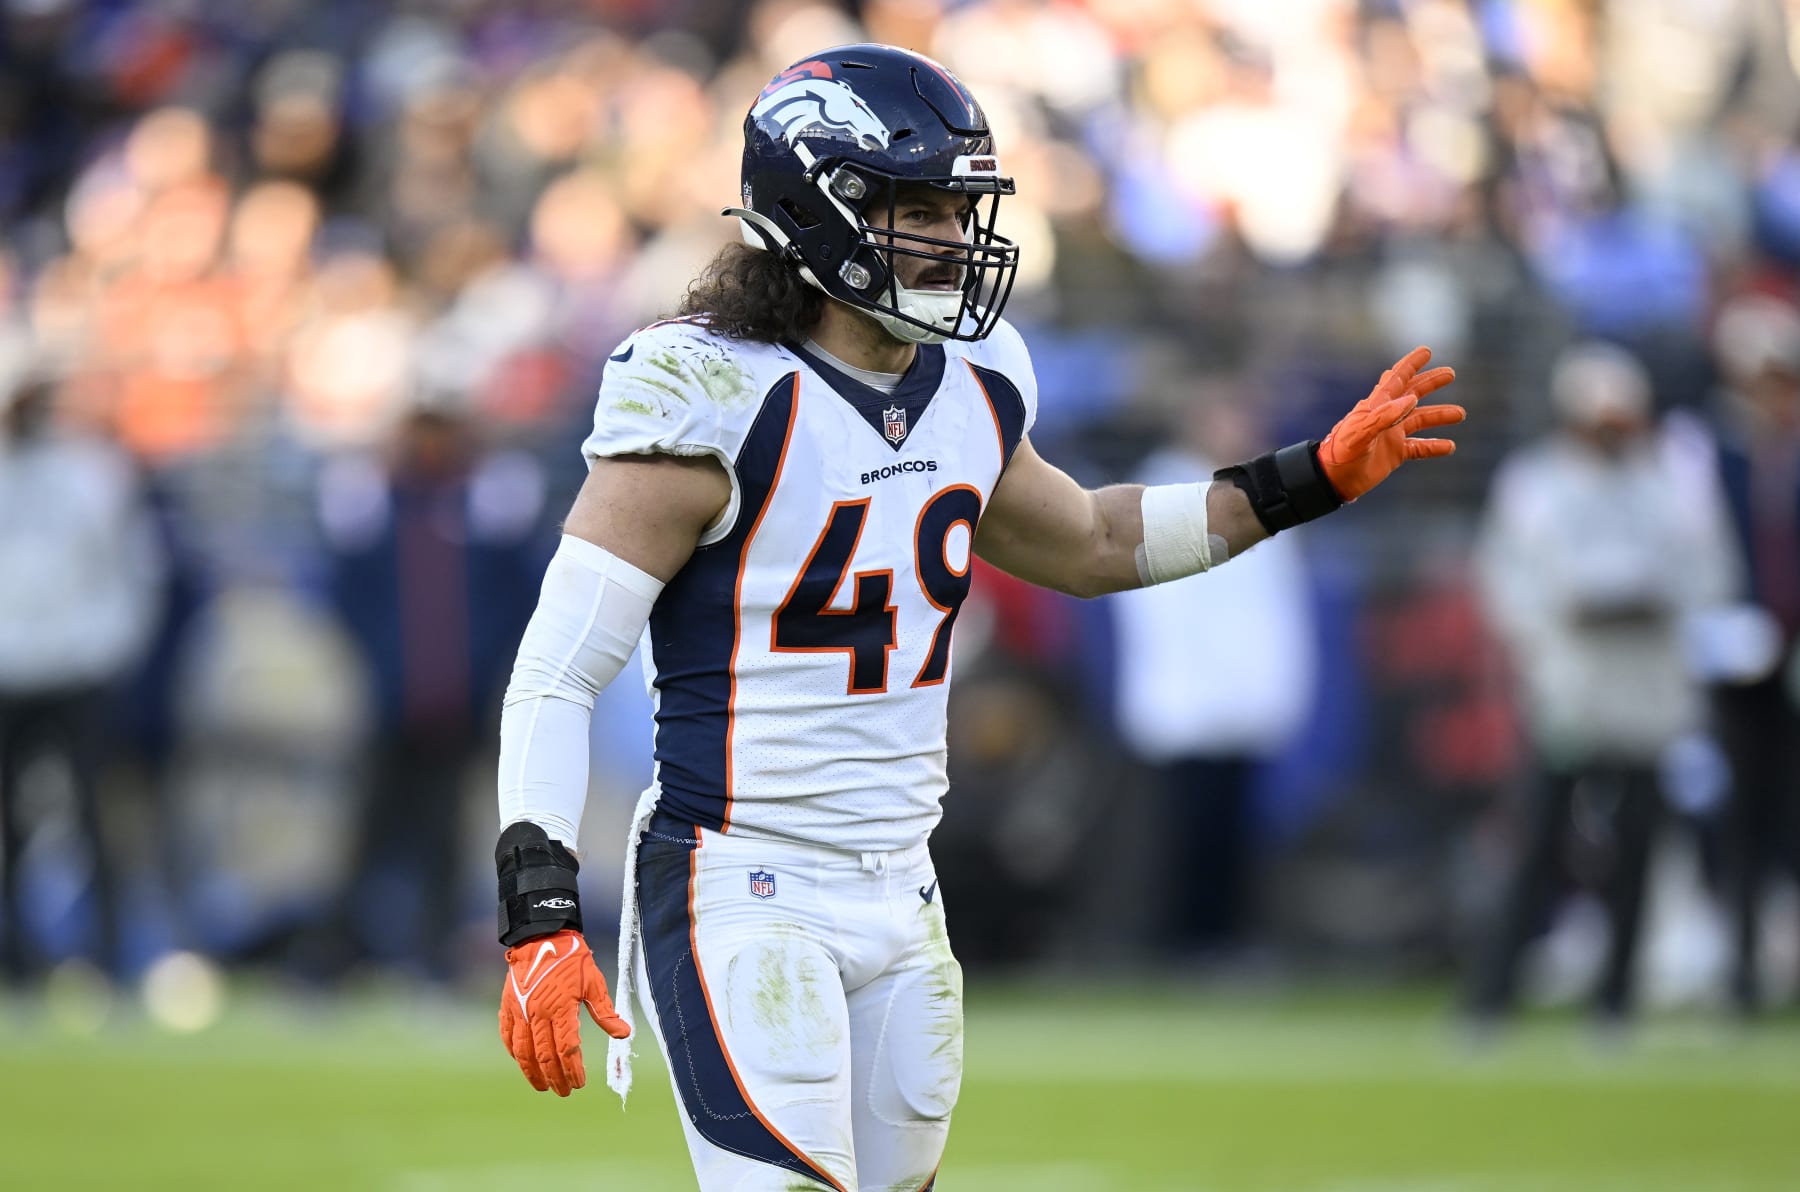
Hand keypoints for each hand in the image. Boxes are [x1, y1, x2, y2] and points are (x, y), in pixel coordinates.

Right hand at [498, 929, 629, 1095]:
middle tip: (564, 1092)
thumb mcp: (593, 982)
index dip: (573, 1070)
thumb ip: (605, 1012)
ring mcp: (520, 1011)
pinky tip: (522, 1061)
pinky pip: (507, 1036)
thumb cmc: (572, 959)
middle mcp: (538, 1013)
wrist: (541, 937)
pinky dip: (514, 1052)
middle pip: (544, 1056)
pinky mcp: (509, 1006)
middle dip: (555, 1077)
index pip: (567, 1049)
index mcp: (561, 1008)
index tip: (580, 1083)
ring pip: (523, 1052)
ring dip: (532, 1073)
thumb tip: (624, 1034)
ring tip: (542, 1086)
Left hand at [1318, 346, 1464, 501]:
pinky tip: (1450, 446)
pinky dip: (1434, 446)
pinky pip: (1419, 447)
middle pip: (1412, 393)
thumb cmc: (1342, 453)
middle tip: (1451, 373)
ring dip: (1439, 415)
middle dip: (1430, 382)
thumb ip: (1384, 416)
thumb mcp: (1360, 433)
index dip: (1411, 364)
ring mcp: (1391, 434)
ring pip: (1420, 419)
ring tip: (1460, 413)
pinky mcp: (1395, 453)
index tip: (1427, 351)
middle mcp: (1386, 417)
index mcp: (1376, 406)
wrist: (1333, 480)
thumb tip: (1412, 399)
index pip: (1396, 379)